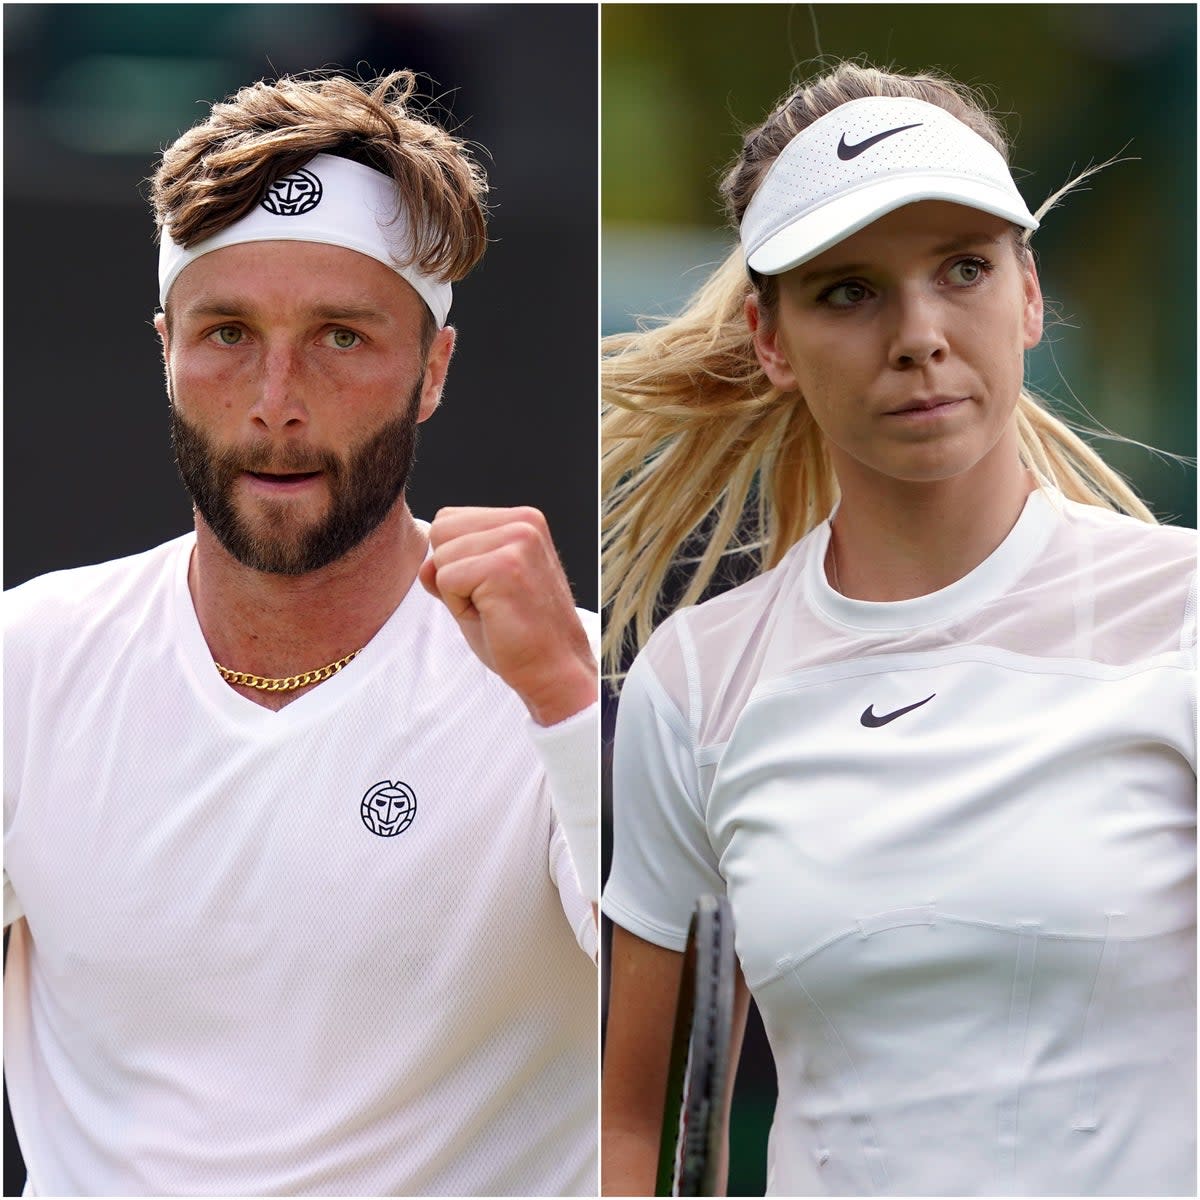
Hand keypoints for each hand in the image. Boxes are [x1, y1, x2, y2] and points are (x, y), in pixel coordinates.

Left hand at [418, 506, 596, 725]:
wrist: (555, 670)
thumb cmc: (520, 634)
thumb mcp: (479, 590)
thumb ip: (450, 568)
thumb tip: (425, 564)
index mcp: (522, 520)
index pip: (448, 520)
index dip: (455, 562)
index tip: (490, 590)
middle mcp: (523, 522)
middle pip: (440, 531)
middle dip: (452, 573)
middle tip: (490, 602)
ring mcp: (517, 541)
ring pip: (441, 556)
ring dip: (457, 593)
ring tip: (494, 610)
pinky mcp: (505, 566)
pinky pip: (446, 579)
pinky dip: (459, 607)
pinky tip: (493, 617)